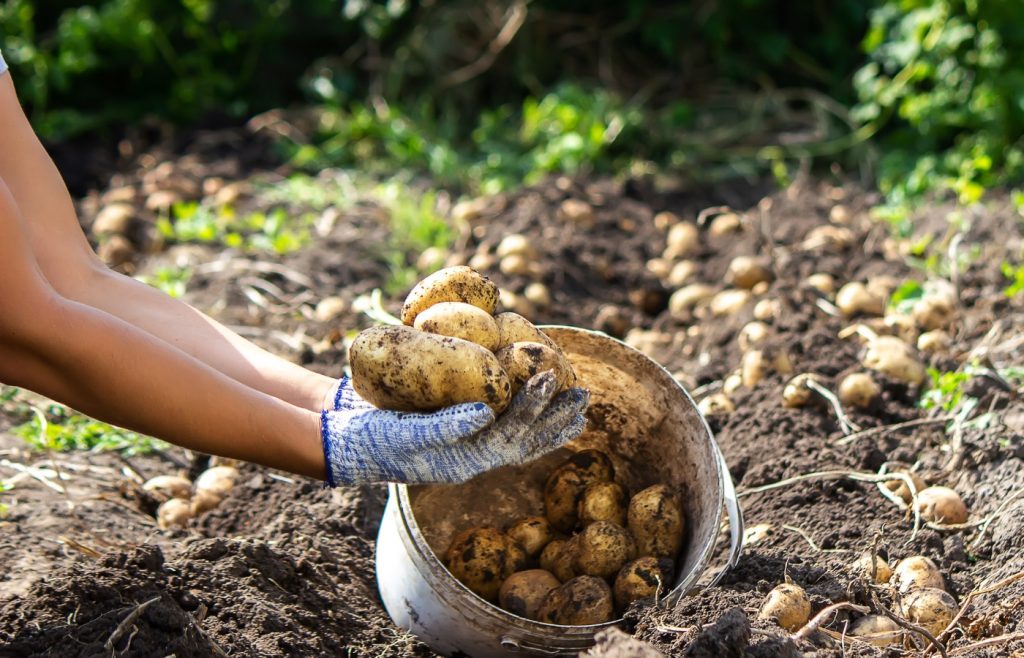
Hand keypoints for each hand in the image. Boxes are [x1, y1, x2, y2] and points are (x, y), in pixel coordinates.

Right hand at [321, 372, 588, 484]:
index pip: (511, 436)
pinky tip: (537, 400)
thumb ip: (445, 425)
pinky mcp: (460, 433)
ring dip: (549, 420)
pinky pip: (503, 425)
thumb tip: (486, 413)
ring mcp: (468, 448)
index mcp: (465, 462)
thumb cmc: (374, 437)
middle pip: (526, 441)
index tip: (550, 378)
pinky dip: (525, 413)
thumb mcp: (407, 431)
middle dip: (555, 419)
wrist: (347, 442)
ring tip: (578, 405)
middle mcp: (473, 459)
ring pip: (520, 437)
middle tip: (585, 396)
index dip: (533, 408)